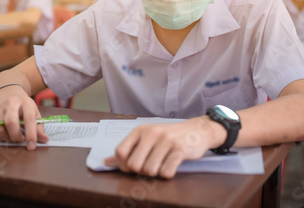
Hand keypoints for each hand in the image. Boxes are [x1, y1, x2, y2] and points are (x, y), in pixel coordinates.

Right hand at [0, 85, 48, 149]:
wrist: (9, 95)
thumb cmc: (24, 107)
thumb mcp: (34, 113)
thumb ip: (39, 127)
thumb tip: (45, 140)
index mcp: (25, 102)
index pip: (29, 119)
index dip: (31, 134)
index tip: (32, 146)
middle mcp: (10, 103)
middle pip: (10, 123)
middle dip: (16, 137)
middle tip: (21, 140)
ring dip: (7, 138)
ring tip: (13, 137)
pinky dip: (0, 138)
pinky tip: (6, 135)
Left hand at [103, 116, 225, 178]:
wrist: (197, 130)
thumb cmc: (169, 136)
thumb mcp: (147, 138)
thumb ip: (127, 150)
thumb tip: (105, 162)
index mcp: (140, 130)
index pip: (120, 152)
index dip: (124, 165)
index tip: (134, 166)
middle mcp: (151, 133)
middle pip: (134, 165)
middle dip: (141, 171)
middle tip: (151, 165)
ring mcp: (166, 140)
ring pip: (150, 170)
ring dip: (156, 173)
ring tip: (162, 163)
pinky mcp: (180, 149)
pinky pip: (166, 172)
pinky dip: (168, 173)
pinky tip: (172, 164)